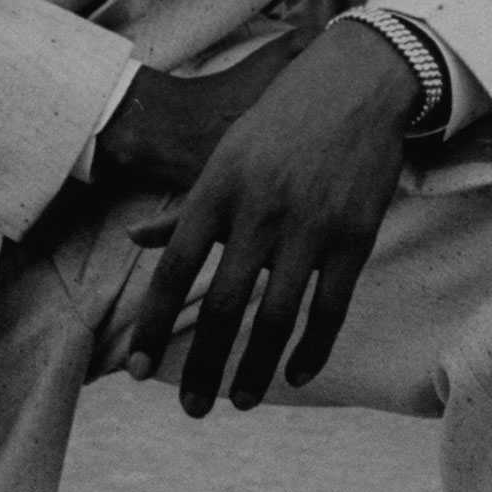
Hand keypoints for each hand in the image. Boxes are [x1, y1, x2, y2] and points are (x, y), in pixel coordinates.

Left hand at [123, 20, 415, 417]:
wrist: (356, 82)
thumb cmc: (280, 120)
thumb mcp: (225, 153)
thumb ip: (186, 207)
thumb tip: (136, 241)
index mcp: (219, 185)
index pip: (176, 267)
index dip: (153, 322)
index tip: (134, 369)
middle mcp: (260, 207)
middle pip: (224, 305)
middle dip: (203, 365)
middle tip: (191, 409)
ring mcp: (310, 224)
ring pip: (277, 318)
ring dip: (255, 371)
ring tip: (240, 401)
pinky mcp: (354, 235)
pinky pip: (330, 309)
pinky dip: (312, 350)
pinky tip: (295, 372)